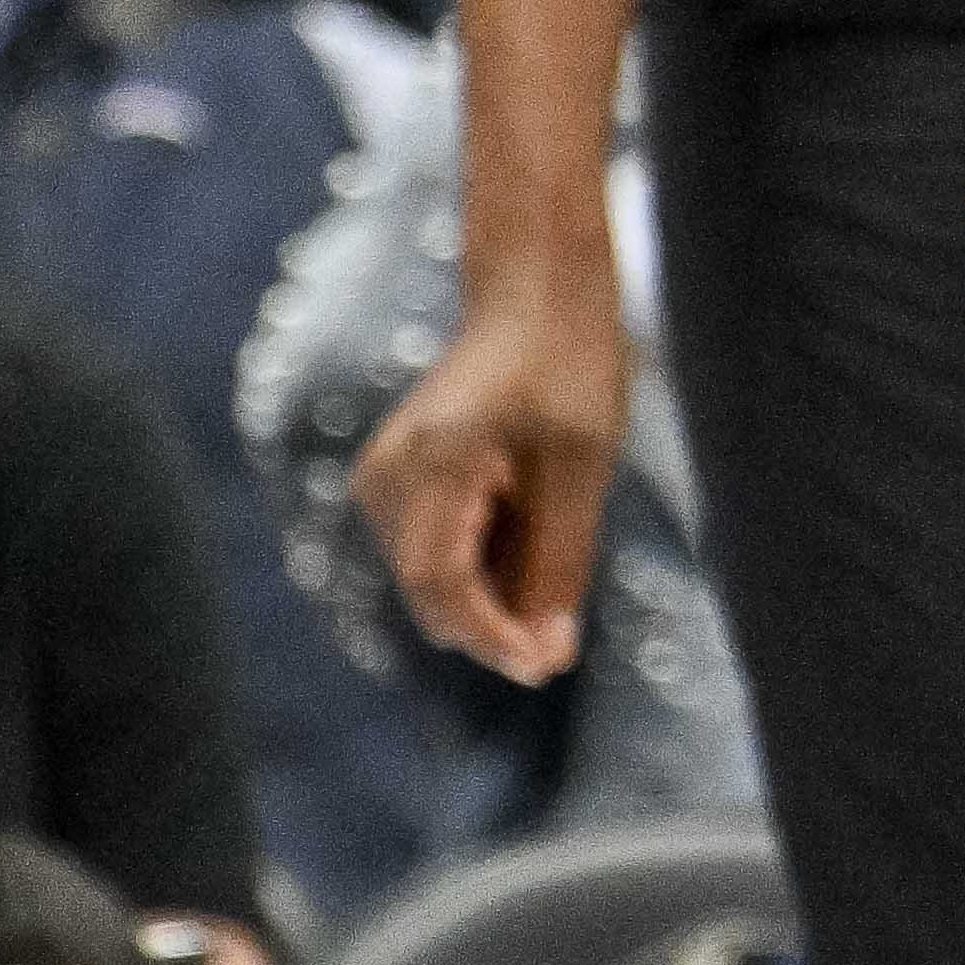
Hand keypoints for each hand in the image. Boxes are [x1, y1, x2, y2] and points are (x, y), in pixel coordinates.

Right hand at [348, 261, 626, 683]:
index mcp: (431, 460)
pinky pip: (436, 551)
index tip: (546, 667)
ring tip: (552, 532)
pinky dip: (483, 564)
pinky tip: (529, 522)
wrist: (533, 297)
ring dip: (493, 592)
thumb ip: (560, 561)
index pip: (441, 584)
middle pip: (431, 592)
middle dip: (497, 625)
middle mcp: (386, 476)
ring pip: (433, 580)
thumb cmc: (567, 367)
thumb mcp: (583, 466)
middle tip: (565, 637)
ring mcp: (382, 480)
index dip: (492, 636)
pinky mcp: (394, 484)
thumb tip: (547, 653)